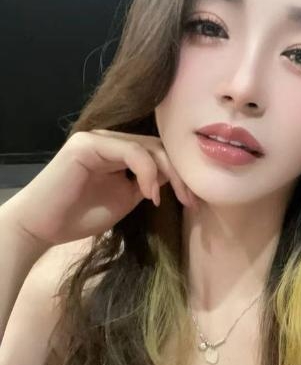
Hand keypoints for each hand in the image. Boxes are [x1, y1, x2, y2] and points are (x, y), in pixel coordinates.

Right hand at [5, 129, 197, 247]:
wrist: (43, 227)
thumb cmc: (79, 216)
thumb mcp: (125, 199)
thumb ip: (147, 184)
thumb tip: (178, 178)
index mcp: (119, 151)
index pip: (159, 154)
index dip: (181, 175)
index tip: (194, 202)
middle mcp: (111, 140)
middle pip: (159, 147)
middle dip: (181, 174)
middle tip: (192, 201)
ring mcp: (99, 138)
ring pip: (148, 147)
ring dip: (167, 173)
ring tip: (168, 200)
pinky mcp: (89, 143)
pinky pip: (131, 150)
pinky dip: (147, 171)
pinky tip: (149, 194)